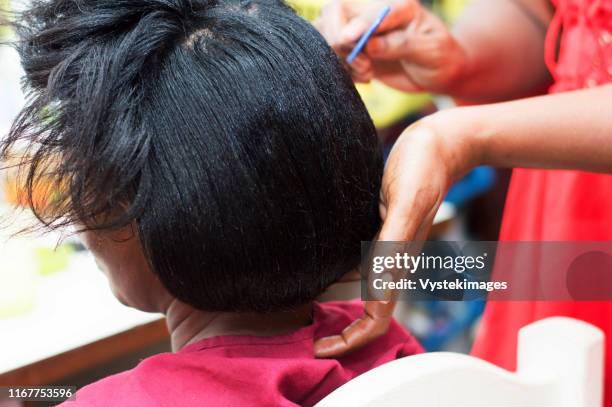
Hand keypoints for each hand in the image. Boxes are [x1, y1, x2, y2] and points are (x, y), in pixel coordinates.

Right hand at [314, 0, 466, 92]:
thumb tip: (369, 45)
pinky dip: (343, 70)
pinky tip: (365, 76)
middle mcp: (373, 12)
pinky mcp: (353, 49)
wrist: (438, 71)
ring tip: (367, 72)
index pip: (368, 11)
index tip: (348, 40)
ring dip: (340, 58)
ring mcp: (360, 30)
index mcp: (397, 5)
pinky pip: (330, 55)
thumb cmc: (440, 57)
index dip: (357, 25)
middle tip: (364, 66)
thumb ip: (401, 45)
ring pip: (325, 33)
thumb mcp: (431, 50)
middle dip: (339, 43)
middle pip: (333, 13)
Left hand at [314, 109, 479, 357]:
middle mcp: (389, 259)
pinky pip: (353, 260)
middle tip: (301, 333)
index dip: (350, 340)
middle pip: (365, 309)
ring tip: (296, 304)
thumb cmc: (425, 165)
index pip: (377, 317)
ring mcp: (382, 245)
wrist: (439, 143)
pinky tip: (310, 265)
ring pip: (357, 287)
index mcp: (398, 261)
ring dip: (332, 301)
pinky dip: (333, 272)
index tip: (318, 347)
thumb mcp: (408, 198)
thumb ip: (395, 241)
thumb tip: (377, 283)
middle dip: (336, 329)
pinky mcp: (375, 227)